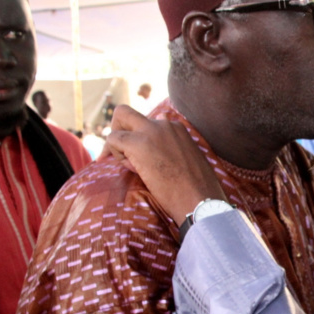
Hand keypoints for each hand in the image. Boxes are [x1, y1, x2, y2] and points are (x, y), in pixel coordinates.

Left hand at [103, 105, 226, 222]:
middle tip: (119, 151)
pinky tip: (132, 170)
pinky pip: (113, 139)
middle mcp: (164, 124)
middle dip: (117, 128)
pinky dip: (114, 153)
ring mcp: (151, 131)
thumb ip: (171, 151)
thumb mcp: (186, 161)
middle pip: (126, 113)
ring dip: (117, 144)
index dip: (138, 139)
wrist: (200, 199)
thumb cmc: (197, 189)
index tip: (142, 158)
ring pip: (119, 121)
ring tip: (133, 168)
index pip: (146, 124)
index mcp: (177, 128)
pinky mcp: (138, 143)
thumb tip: (154, 153)